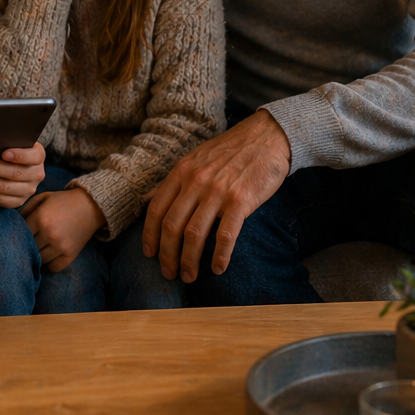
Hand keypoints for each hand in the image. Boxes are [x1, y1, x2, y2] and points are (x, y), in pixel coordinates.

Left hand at [0, 142, 45, 207]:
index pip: (33, 156)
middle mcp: (36, 174)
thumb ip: (5, 141)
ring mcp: (28, 190)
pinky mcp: (18, 201)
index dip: (19, 156)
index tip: (4, 153)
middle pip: (14, 173)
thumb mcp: (13, 142)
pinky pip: (0, 199)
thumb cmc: (11, 149)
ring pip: (5, 187)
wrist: (16, 165)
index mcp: (38, 156)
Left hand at [22, 188, 105, 271]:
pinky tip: (48, 258)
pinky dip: (50, 265)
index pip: (21, 234)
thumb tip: (13, 223)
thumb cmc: (64, 201)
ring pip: (40, 259)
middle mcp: (49, 234)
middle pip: (29, 247)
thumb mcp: (43, 198)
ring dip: (38, 255)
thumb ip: (26, 208)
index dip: (19, 235)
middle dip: (28, 245)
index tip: (20, 235)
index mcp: (40, 218)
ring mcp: (60, 246)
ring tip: (40, 249)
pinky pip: (54, 267)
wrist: (90, 206)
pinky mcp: (70, 254)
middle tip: (29, 243)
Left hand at [141, 110, 291, 282]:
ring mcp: (217, 192)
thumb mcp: (195, 158)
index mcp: (181, 172)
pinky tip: (218, 269)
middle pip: (172, 226)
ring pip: (194, 234)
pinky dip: (220, 256)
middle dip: (167, 255)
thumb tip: (149, 199)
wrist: (266, 137)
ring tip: (189, 276)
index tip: (149, 254)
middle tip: (169, 273)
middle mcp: (195, 182)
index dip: (149, 235)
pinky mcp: (241, 201)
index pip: (156, 209)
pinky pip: (226, 235)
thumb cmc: (230, 151)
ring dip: (189, 260)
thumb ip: (174, 181)